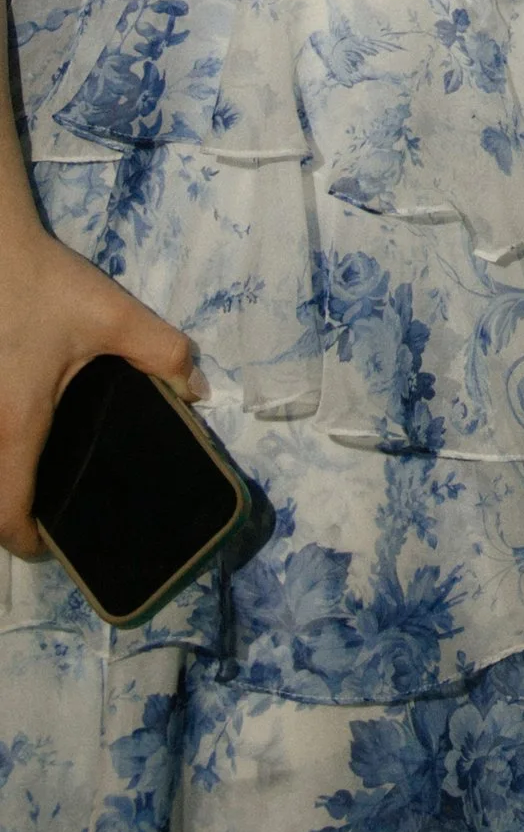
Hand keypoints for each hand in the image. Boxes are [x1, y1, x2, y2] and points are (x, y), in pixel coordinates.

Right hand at [0, 228, 196, 560]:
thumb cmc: (45, 286)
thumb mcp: (114, 317)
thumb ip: (162, 353)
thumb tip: (196, 392)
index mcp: (16, 424)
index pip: (7, 509)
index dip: (25, 540)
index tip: (48, 545)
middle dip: (9, 513)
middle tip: (44, 508)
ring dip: (1, 477)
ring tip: (31, 473)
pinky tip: (19, 431)